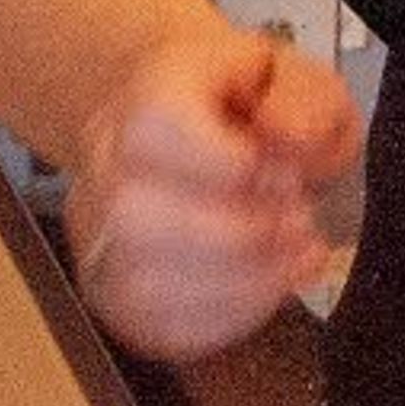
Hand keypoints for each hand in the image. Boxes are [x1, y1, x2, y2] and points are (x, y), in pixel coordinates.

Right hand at [70, 26, 361, 361]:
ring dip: (237, 282)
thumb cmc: (252, 104)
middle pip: (134, 215)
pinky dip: (223, 319)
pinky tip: (268, 290)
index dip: (232, 162)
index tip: (284, 171)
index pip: (153, 126)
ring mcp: (98, 231)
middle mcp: (104, 160)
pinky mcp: (112, 290)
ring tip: (292, 256)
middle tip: (298, 222)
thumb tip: (291, 137)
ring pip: (138, 281)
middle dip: (239, 232)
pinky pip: (150, 326)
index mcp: (150, 92)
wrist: (200, 124)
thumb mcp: (300, 79)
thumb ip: (305, 101)